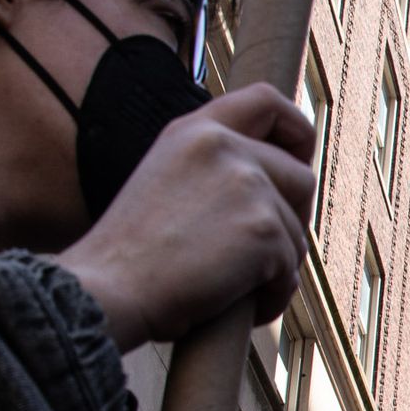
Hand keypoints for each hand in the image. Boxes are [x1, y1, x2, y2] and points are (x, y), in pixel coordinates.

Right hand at [56, 83, 315, 348]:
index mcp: (194, 131)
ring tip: (233, 287)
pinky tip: (238, 308)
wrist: (108, 289)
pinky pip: (290, 270)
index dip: (297, 131)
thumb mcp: (167, 183)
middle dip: (292, 221)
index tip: (300, 160)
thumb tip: (279, 184)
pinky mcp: (263, 228)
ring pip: (297, 232)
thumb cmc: (132, 255)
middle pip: (301, 178)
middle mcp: (223, 146)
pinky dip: (272, 296)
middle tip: (261, 254)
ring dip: (276, 267)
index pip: (266, 101)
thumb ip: (215, 170)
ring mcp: (246, 184)